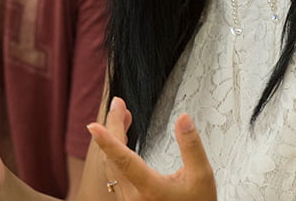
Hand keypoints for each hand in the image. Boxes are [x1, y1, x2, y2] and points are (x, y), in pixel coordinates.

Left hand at [86, 97, 215, 199]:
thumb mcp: (202, 175)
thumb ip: (191, 145)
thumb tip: (184, 118)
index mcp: (150, 189)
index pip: (124, 160)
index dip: (108, 141)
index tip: (93, 126)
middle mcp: (134, 197)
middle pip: (113, 157)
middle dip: (114, 126)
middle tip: (118, 104)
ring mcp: (128, 200)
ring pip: (111, 166)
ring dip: (114, 138)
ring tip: (123, 116)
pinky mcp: (128, 200)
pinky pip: (114, 173)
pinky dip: (115, 153)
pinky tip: (122, 142)